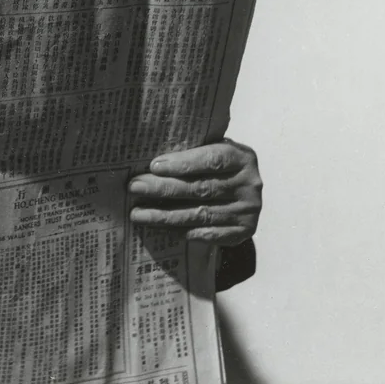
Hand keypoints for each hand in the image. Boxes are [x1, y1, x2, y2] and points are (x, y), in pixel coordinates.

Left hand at [128, 139, 261, 246]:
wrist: (244, 192)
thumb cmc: (219, 165)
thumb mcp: (213, 149)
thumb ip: (192, 151)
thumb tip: (150, 159)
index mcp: (242, 158)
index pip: (211, 160)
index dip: (182, 164)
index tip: (153, 167)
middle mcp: (249, 185)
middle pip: (201, 189)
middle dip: (163, 189)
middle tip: (135, 188)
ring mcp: (247, 212)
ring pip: (200, 214)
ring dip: (165, 215)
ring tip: (139, 213)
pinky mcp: (242, 233)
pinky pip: (207, 233)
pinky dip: (180, 231)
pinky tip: (159, 227)